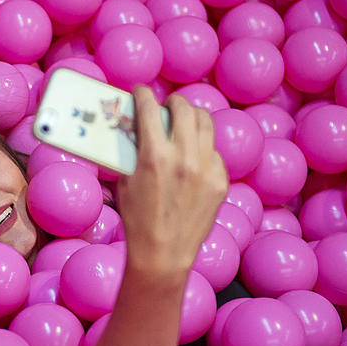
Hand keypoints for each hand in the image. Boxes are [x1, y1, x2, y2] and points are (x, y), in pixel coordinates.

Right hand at [116, 87, 227, 278]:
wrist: (163, 253)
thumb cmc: (138, 220)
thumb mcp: (126, 182)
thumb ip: (133, 153)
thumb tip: (135, 130)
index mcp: (154, 156)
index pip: (149, 109)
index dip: (143, 94)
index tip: (140, 91)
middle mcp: (184, 157)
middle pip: (184, 109)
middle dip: (173, 101)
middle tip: (167, 105)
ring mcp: (206, 168)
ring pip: (205, 124)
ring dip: (193, 117)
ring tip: (185, 121)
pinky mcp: (220, 181)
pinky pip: (213, 152)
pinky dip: (202, 148)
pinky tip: (193, 157)